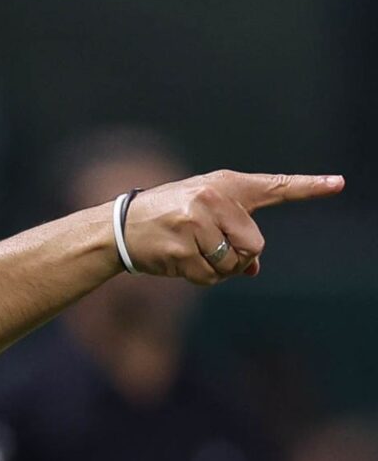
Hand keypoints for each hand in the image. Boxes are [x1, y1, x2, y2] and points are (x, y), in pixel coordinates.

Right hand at [124, 170, 343, 283]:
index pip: (273, 186)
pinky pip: (210, 277)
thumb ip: (234, 233)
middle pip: (255, 243)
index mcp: (223, 184)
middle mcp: (212, 198)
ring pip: (233, 263)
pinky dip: (199, 277)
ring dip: (217, 269)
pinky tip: (179, 262)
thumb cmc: (167, 218)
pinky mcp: (182, 247)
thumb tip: (253, 268)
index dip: (308, 187)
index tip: (339, 183)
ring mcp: (196, 222)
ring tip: (190, 252)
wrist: (120, 226)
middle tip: (208, 247)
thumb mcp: (203, 215)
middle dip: (237, 255)